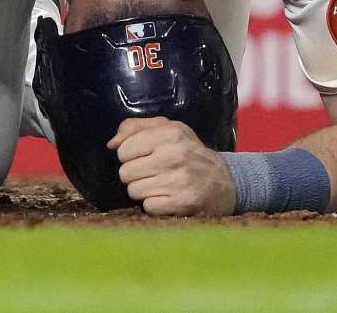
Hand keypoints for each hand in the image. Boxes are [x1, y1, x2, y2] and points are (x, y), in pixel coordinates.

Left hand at [109, 117, 235, 216]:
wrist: (225, 182)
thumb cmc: (189, 152)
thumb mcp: (168, 129)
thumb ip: (135, 128)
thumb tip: (111, 144)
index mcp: (170, 133)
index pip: (124, 149)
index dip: (128, 155)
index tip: (141, 157)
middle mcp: (175, 155)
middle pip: (126, 172)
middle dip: (134, 174)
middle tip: (150, 173)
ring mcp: (180, 181)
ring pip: (134, 191)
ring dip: (142, 190)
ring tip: (159, 185)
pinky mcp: (183, 203)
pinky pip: (148, 207)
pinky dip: (153, 204)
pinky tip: (166, 197)